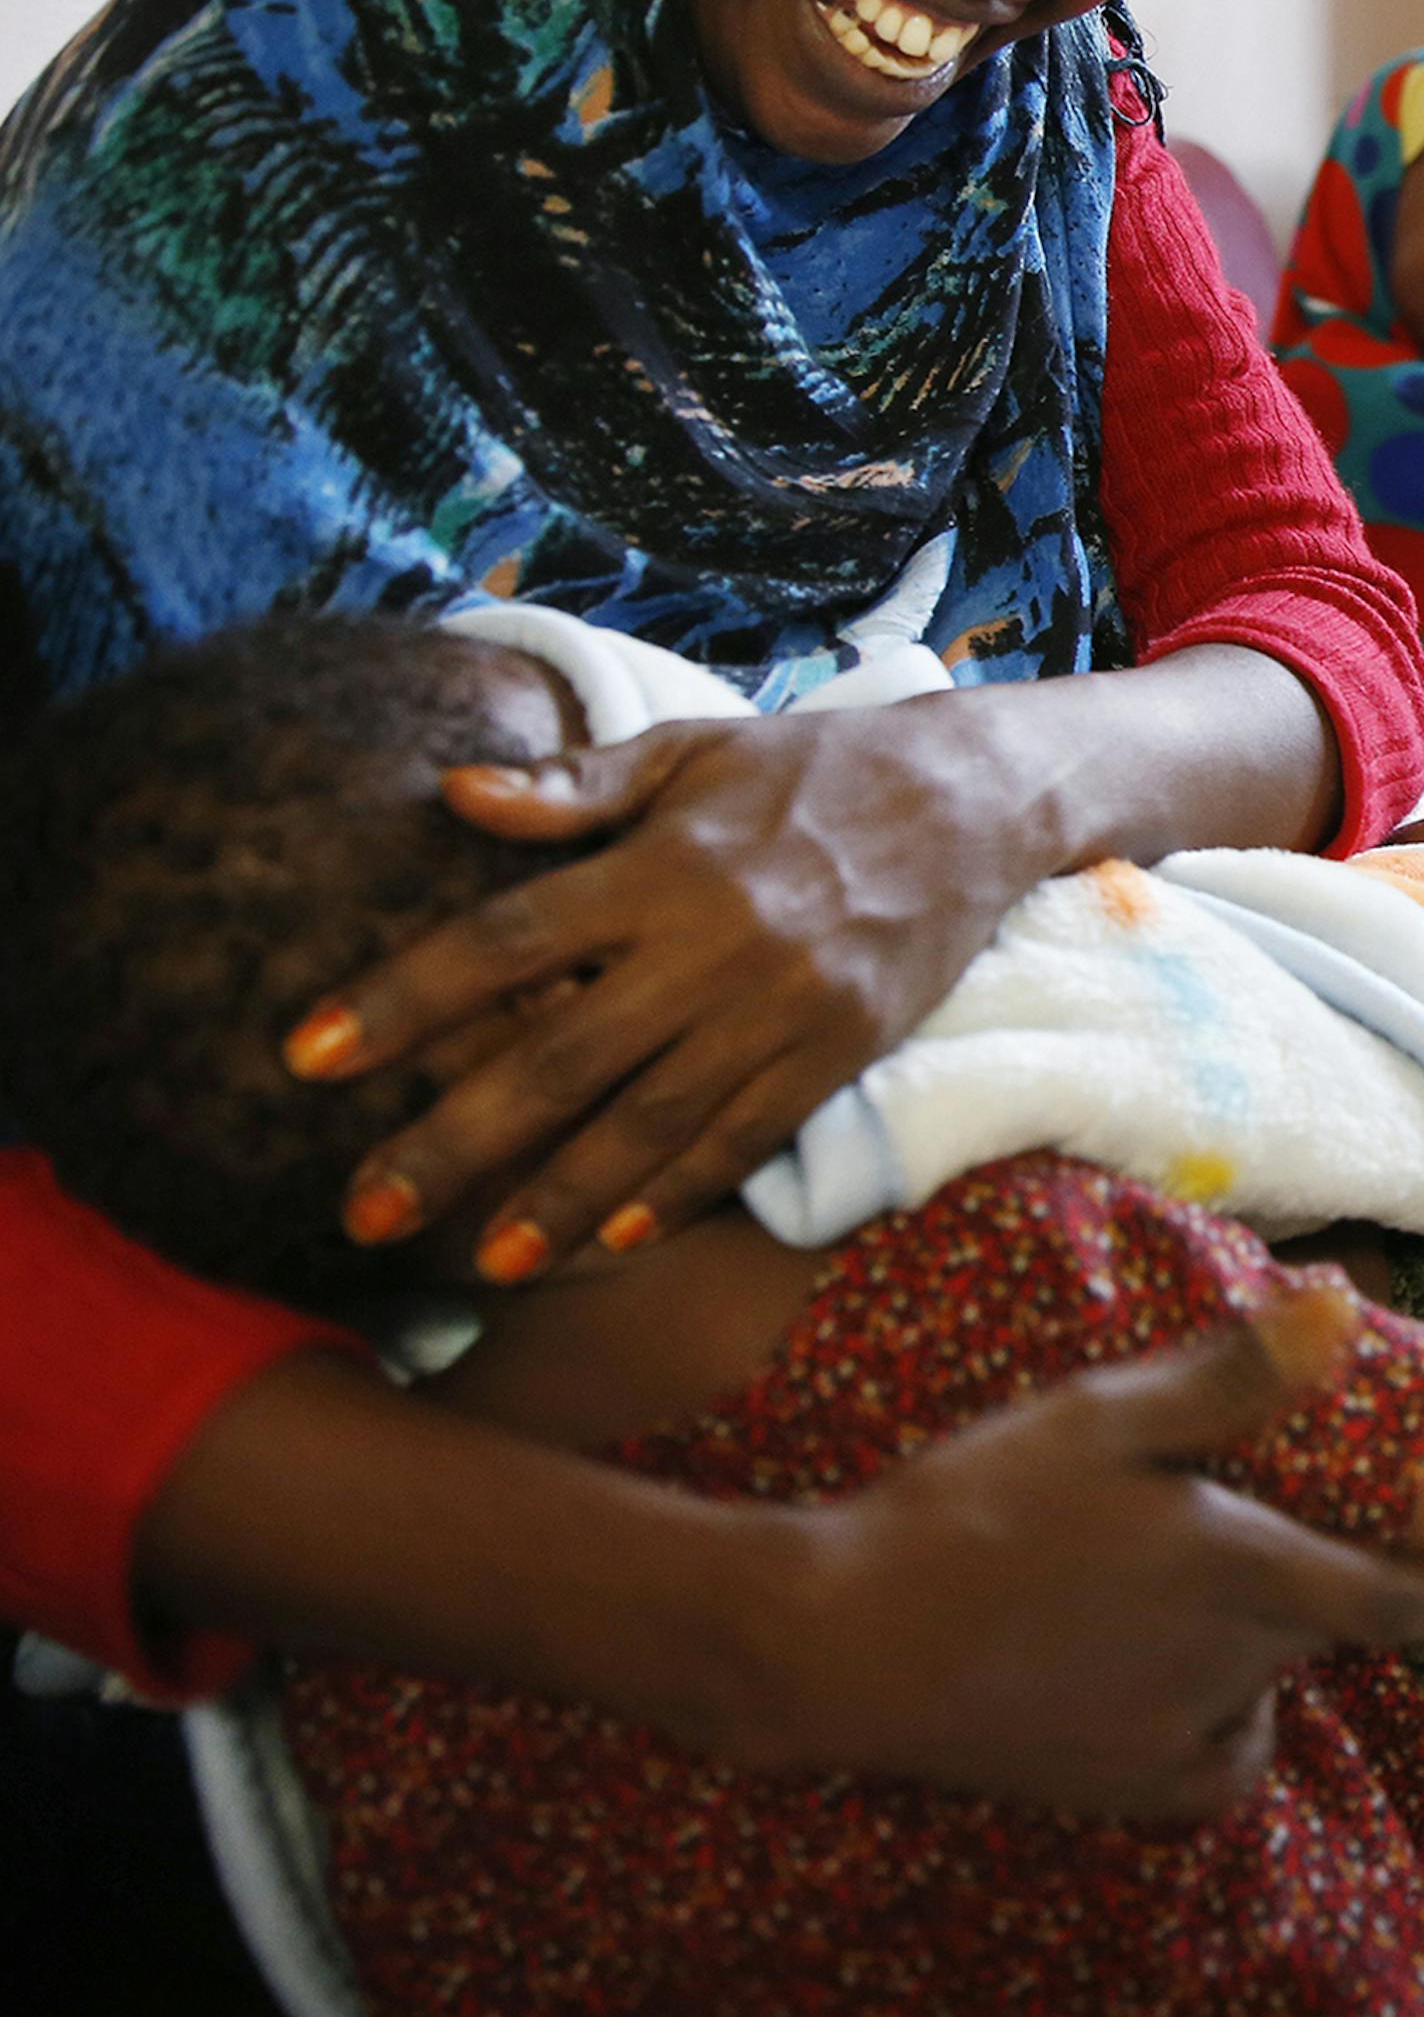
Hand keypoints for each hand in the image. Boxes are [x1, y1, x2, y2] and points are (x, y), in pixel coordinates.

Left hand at [286, 695, 1054, 1273]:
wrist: (972, 801)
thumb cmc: (804, 771)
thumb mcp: (686, 752)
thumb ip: (570, 789)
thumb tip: (451, 794)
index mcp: (660, 864)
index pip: (505, 940)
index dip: (402, 1000)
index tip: (309, 1056)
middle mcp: (714, 943)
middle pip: (561, 1057)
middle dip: (454, 1140)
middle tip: (362, 1210)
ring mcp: (782, 1008)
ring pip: (650, 1122)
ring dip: (556, 1199)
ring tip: (475, 1264)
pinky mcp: (837, 1054)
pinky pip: (742, 1140)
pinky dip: (672, 1195)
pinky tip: (604, 1244)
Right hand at [758, 1283, 1423, 1814]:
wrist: (858, 1643)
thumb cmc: (975, 1509)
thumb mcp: (1097, 1418)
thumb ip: (1229, 1376)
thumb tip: (1335, 1307)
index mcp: (1243, 1567)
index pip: (1402, 1595)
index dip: (1423, 1567)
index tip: (1405, 1530)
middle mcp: (1240, 1663)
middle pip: (1321, 1622)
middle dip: (1300, 1572)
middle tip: (1201, 1523)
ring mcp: (1191, 1737)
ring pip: (1262, 1676)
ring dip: (1238, 1630)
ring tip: (1133, 1577)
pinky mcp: (1141, 1792)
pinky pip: (1221, 1750)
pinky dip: (1207, 1709)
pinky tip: (1136, 1661)